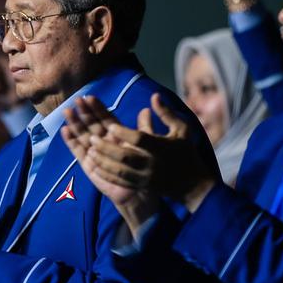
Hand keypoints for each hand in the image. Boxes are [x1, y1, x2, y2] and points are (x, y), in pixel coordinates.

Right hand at [61, 97, 159, 233]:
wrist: (137, 193)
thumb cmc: (142, 169)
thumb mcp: (145, 147)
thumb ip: (144, 129)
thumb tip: (146, 109)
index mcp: (117, 136)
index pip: (105, 119)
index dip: (98, 109)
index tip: (90, 97)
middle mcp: (104, 142)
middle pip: (92, 125)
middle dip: (84, 113)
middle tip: (76, 100)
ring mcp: (95, 152)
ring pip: (83, 135)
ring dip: (75, 124)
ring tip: (67, 112)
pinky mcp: (88, 164)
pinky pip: (78, 151)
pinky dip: (72, 141)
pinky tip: (65, 130)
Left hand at [79, 94, 217, 211]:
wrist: (193, 184)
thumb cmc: (186, 152)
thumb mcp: (181, 129)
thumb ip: (166, 113)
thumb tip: (154, 96)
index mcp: (162, 148)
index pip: (140, 139)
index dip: (124, 133)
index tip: (111, 124)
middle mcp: (152, 164)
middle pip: (126, 157)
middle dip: (107, 148)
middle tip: (92, 138)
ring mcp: (146, 178)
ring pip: (120, 171)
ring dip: (103, 161)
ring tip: (90, 150)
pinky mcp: (142, 187)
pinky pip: (121, 182)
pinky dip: (107, 174)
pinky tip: (95, 166)